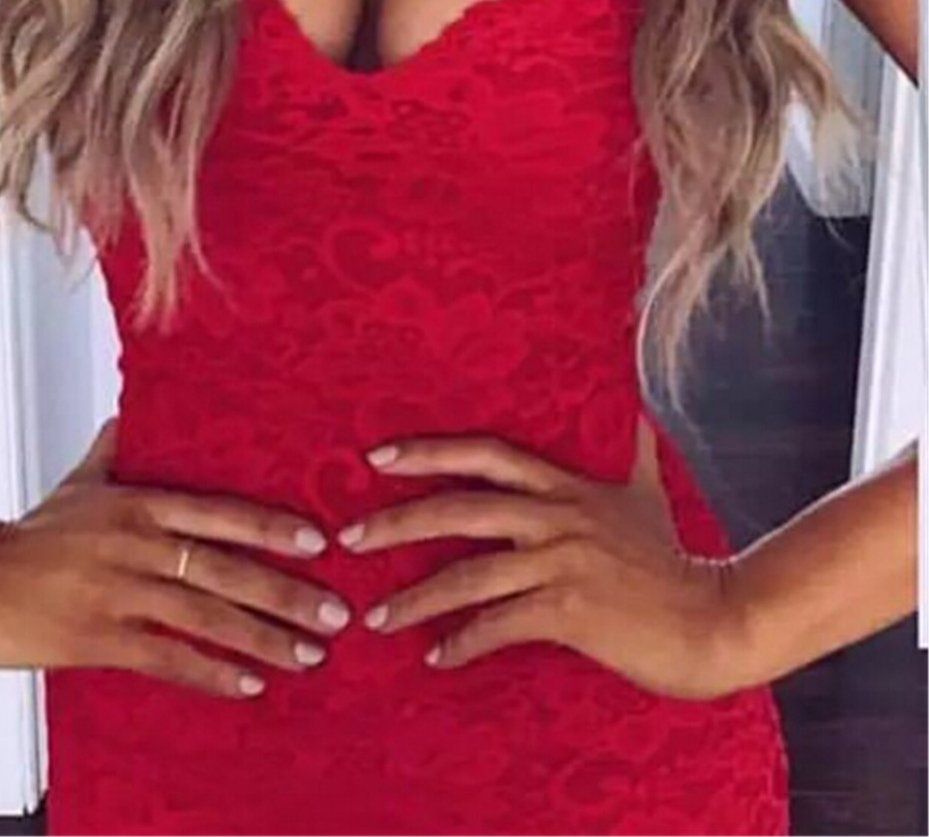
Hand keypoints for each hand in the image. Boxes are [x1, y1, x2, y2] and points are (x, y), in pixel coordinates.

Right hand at [0, 418, 350, 698]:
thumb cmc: (28, 534)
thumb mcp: (81, 482)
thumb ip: (116, 451)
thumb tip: (130, 414)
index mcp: (141, 505)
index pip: (222, 513)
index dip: (274, 528)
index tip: (321, 543)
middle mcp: (139, 545)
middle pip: (227, 569)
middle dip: (288, 594)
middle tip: (336, 613)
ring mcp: (120, 592)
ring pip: (207, 616)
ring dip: (263, 638)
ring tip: (310, 654)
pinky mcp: (99, 638)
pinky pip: (167, 658)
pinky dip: (211, 672)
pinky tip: (249, 684)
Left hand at [337, 434, 739, 700]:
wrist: (715, 620)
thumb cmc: (676, 559)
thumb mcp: (649, 491)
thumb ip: (634, 447)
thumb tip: (638, 406)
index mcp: (566, 487)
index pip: (486, 453)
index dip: (430, 452)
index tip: (376, 457)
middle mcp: (557, 517)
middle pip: (461, 509)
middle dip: (397, 522)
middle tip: (347, 540)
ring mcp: (562, 563)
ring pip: (469, 574)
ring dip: (415, 598)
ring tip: (374, 618)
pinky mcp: (569, 610)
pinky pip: (499, 625)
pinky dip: (463, 642)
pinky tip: (436, 657)